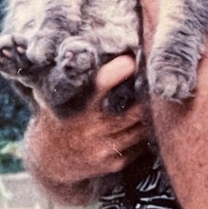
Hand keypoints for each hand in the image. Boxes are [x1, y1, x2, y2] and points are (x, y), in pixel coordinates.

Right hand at [23, 54, 149, 187]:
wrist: (48, 162)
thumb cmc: (57, 117)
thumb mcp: (54, 96)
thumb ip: (72, 79)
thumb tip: (93, 45)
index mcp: (78, 106)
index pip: (102, 83)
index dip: (120, 70)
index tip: (133, 58)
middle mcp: (91, 128)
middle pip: (135, 109)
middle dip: (148, 96)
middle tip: (159, 81)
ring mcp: (102, 148)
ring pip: (141, 128)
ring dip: (151, 115)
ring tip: (158, 100)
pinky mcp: (112, 163)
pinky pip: (139, 146)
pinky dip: (145, 134)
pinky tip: (147, 123)